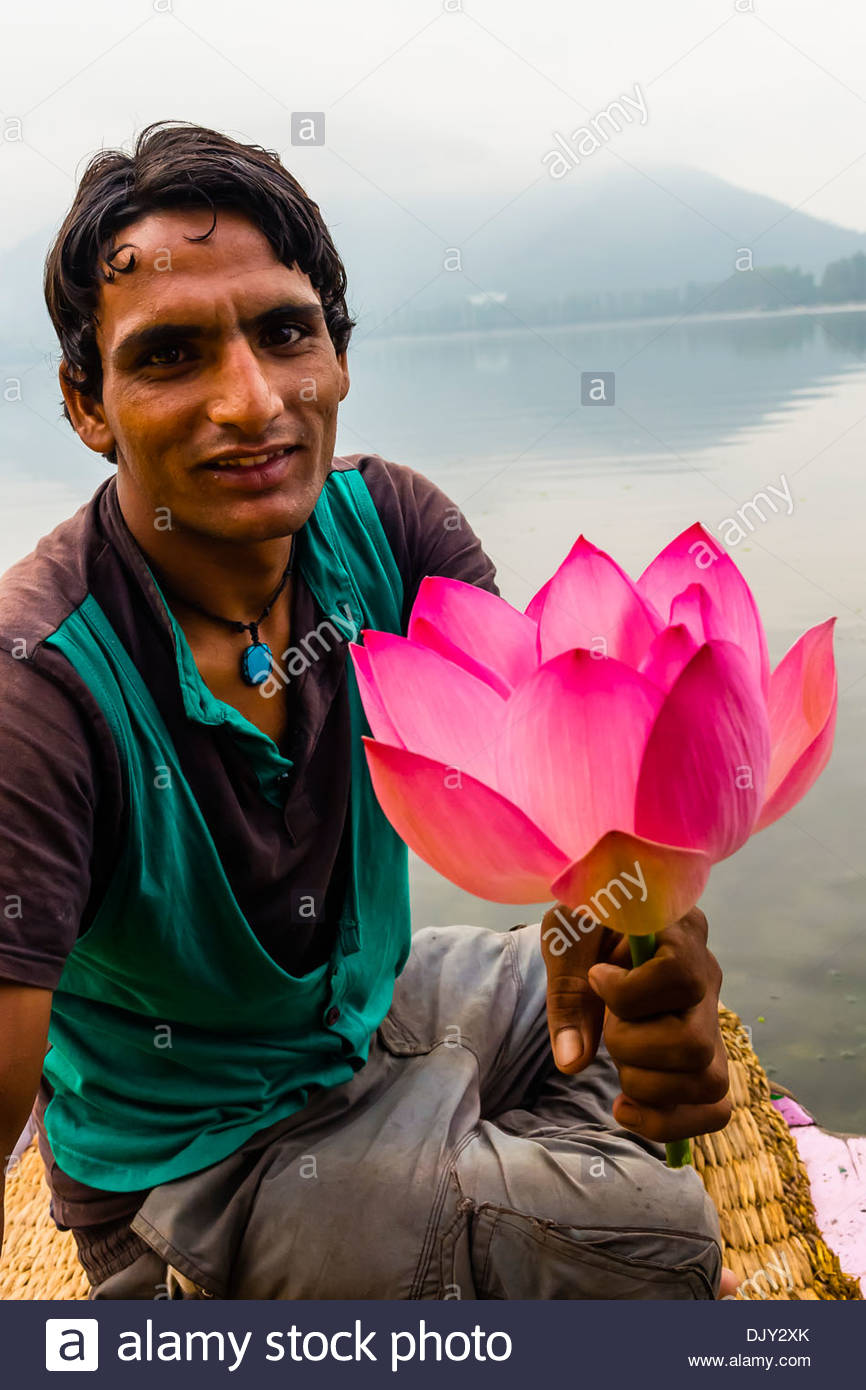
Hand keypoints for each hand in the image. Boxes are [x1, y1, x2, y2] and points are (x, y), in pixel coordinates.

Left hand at [540, 903, 731, 1142]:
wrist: (600, 920)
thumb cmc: (586, 919)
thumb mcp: (568, 939)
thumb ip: (568, 993)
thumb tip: (573, 1062)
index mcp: (682, 933)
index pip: (679, 975)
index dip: (629, 992)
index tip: (596, 977)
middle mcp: (708, 977)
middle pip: (695, 1044)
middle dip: (633, 1048)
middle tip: (608, 1023)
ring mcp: (711, 1019)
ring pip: (710, 1081)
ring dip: (647, 1084)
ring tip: (619, 1057)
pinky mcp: (704, 1054)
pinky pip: (713, 1109)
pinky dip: (667, 1121)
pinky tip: (626, 1108)